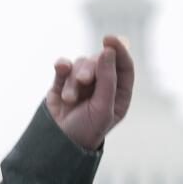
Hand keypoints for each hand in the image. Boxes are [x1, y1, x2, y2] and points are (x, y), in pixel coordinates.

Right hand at [46, 36, 134, 150]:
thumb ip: (107, 80)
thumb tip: (108, 51)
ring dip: (73, 79)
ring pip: (80, 64)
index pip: (124, 66)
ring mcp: (82, 83)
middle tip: (84, 81)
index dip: (118, 50)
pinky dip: (62, 66)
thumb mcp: (102, 109)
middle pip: (100, 61)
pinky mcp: (63, 82)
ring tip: (70, 99)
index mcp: (119, 94)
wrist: (59, 143)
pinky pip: (64, 66)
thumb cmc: (87, 130)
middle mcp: (102, 86)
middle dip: (90, 68)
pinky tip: (60, 67)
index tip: (108, 40)